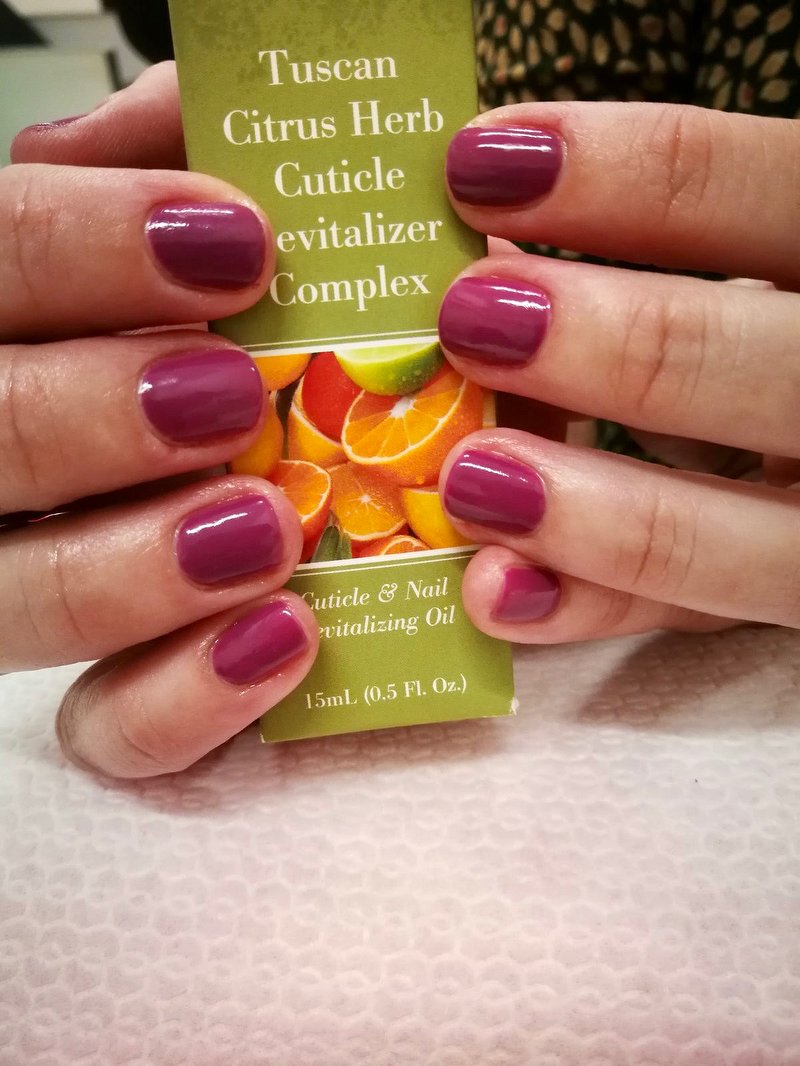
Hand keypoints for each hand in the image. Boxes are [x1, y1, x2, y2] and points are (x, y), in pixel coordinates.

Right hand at [4, 64, 317, 777]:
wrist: (277, 447)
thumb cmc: (229, 334)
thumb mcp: (189, 235)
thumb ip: (167, 161)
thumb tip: (198, 104)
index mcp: (4, 329)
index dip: (84, 251)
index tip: (239, 242)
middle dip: (99, 411)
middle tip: (231, 392)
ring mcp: (26, 580)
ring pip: (17, 601)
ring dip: (138, 568)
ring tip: (267, 527)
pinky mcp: (100, 693)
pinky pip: (105, 726)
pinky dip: (186, 695)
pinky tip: (285, 639)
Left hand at [438, 103, 799, 641]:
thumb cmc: (758, 328)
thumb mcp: (739, 270)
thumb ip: (655, 251)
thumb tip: (478, 241)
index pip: (775, 189)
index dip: (633, 172)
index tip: (477, 167)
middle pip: (770, 366)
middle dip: (617, 342)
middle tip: (466, 319)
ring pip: (750, 537)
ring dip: (600, 512)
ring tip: (470, 480)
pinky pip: (702, 616)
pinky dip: (599, 607)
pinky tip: (497, 593)